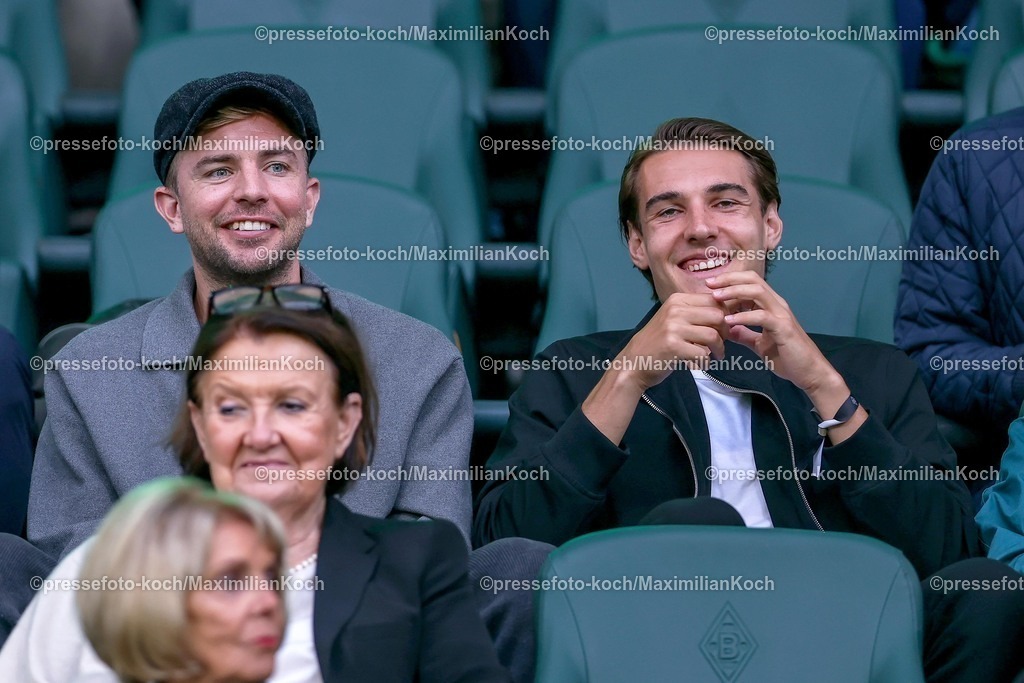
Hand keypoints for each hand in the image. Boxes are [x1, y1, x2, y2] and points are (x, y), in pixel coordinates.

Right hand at [616, 292, 730, 392]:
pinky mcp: (673, 346)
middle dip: (725, 332)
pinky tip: (701, 363)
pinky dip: (706, 361)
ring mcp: (673, 328)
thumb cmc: (658, 341)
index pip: (713, 300)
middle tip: (721, 343)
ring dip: (719, 348)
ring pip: (712, 335)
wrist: (635, 361)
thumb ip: (696, 313)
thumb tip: (728, 312)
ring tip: (716, 355)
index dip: (725, 315)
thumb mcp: (674, 319)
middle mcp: (675, 310)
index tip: (722, 329)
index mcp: (677, 300)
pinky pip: (703, 354)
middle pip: (717, 316)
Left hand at [703, 272, 865, 442]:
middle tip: (708, 284)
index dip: (730, 281)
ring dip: (734, 292)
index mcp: (772, 306)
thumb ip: (744, 334)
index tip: (710, 286)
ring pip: (757, 292)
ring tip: (715, 297)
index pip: (750, 282)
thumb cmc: (787, 358)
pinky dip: (743, 316)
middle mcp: (778, 305)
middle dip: (729, 279)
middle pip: (753, 280)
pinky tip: (728, 321)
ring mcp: (782, 315)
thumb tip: (727, 329)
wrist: (809, 373)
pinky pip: (761, 316)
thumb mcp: (760, 344)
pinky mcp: (783, 328)